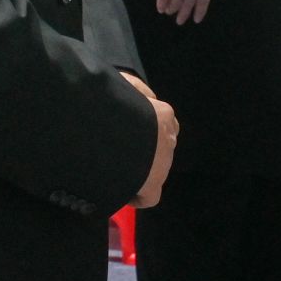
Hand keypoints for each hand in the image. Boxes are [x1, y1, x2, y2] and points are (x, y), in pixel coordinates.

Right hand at [124, 73, 177, 208]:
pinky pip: (149, 197)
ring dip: (139, 170)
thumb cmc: (115, 103)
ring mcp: (163, 163)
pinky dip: (137, 197)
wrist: (112, 129)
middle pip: (159, 147)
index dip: (146, 129)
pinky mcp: (153, 185)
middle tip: (120, 152)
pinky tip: (120, 192)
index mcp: (163, 114)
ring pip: (154, 169)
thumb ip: (136, 88)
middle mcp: (168, 139)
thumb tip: (148, 98)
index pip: (161, 122)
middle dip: (144, 150)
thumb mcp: (126, 83)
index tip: (129, 133)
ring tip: (115, 168)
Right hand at [154, 0, 214, 25]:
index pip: (203, 2)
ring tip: (170, 12)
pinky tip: (160, 8)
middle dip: (184, 14)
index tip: (195, 20)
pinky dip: (161, 4)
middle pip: (188, 5)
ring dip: (172, 9)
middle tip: (180, 21)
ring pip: (175, 3)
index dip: (199, 12)